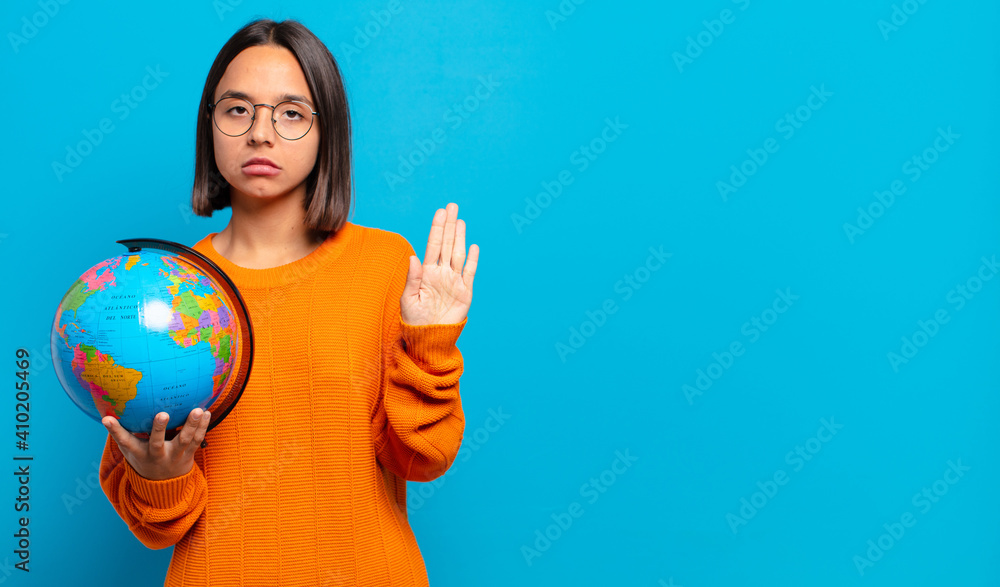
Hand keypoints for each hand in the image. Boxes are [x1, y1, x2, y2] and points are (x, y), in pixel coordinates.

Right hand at [103, 409, 210, 480]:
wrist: (162, 485)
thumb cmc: (143, 458)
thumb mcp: (130, 449)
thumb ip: (121, 432)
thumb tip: (106, 412)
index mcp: (139, 453)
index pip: (124, 441)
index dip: (115, 430)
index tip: (107, 419)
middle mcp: (157, 455)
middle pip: (157, 443)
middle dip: (159, 429)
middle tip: (162, 414)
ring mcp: (174, 455)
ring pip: (184, 440)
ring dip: (191, 425)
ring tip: (197, 410)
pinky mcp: (188, 454)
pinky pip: (197, 440)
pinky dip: (203, 427)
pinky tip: (206, 413)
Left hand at [401, 202, 478, 325]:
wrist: (429, 338)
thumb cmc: (414, 320)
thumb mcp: (409, 299)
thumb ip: (412, 278)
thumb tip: (413, 257)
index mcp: (426, 272)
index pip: (433, 246)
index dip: (437, 229)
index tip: (440, 213)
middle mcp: (441, 273)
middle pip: (447, 245)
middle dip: (449, 226)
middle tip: (452, 207)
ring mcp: (454, 281)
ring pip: (458, 254)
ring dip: (460, 238)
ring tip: (460, 221)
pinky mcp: (465, 292)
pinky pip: (469, 273)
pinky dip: (472, 260)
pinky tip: (473, 246)